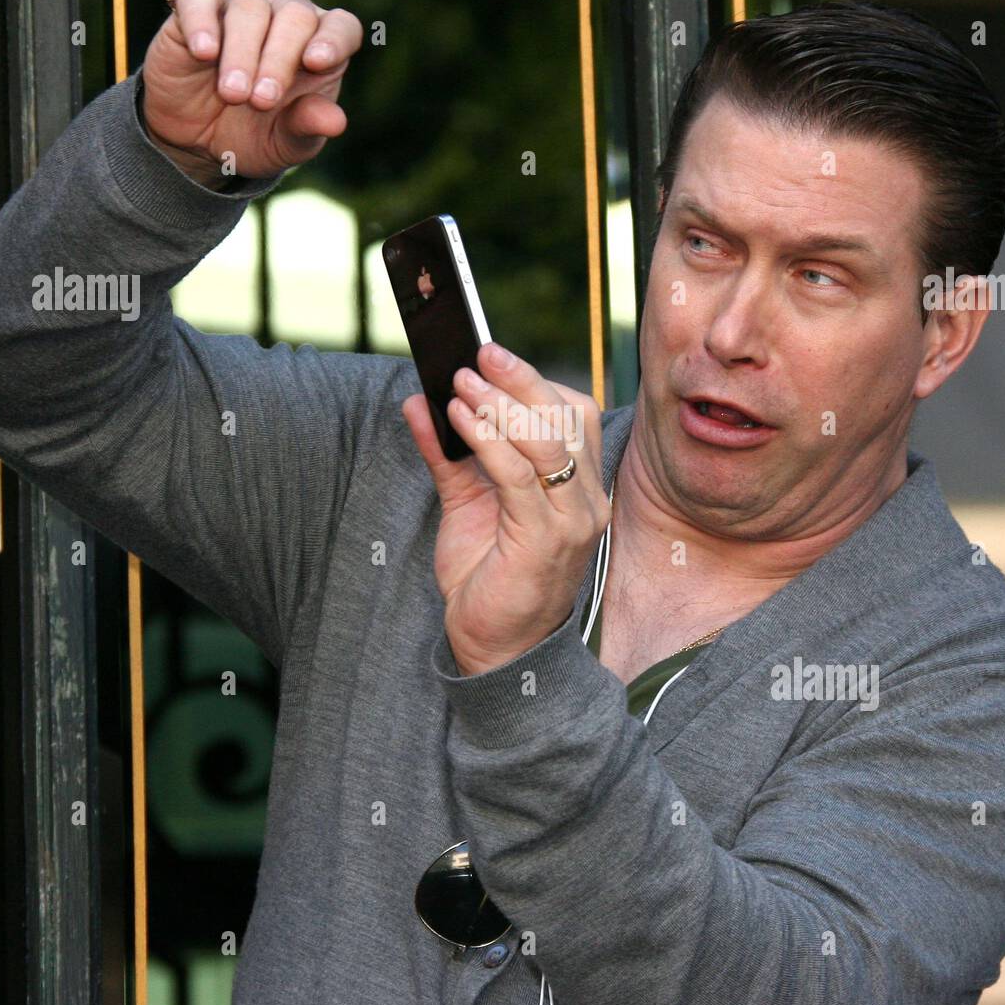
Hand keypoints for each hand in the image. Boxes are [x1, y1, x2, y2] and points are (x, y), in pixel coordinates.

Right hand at [141, 0, 362, 184]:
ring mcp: (240, 4)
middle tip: (262, 102)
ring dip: (243, 52)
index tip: (317, 63)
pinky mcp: (195, 5)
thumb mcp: (284, 144)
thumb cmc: (253, 135)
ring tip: (233, 94)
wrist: (197, 140)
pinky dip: (201, 20)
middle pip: (296, 14)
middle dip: (280, 59)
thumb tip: (337, 122)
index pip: (341, 26)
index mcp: (318, 45)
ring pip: (249, 7)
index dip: (334, 39)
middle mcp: (284, 15)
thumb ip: (308, 128)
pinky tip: (204, 52)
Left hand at [402, 343, 608, 676]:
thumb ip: (446, 453)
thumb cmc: (487, 578)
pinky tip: (459, 419)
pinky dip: (487, 440)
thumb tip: (418, 401)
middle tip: (476, 355)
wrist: (495, 650)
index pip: (576, 416)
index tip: (490, 356)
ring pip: (545, 442)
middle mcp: (586, 502)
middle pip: (566, 418)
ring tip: (460, 383)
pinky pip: (518, 476)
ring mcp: (571, 522)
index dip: (535, 381)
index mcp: (580, 489)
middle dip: (519, 379)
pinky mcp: (543, 541)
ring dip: (498, 404)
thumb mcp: (466, 502)